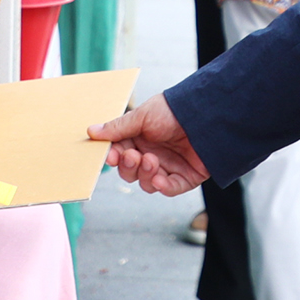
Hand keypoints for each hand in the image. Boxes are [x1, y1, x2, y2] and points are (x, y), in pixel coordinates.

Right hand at [88, 92, 208, 195]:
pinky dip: (162, 186)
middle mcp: (152, 154)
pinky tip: (160, 178)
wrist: (207, 114)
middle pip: (130, 172)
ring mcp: (168, 167)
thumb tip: (91, 131)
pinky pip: (169, 188)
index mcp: (139, 138)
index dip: (114, 157)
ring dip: (145, 175)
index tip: (111, 156)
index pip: (119, 154)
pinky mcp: (185, 177)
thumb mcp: (143, 116)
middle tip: (133, 156)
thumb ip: (118, 128)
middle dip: (129, 166)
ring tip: (151, 160)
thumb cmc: (174, 110)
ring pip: (147, 183)